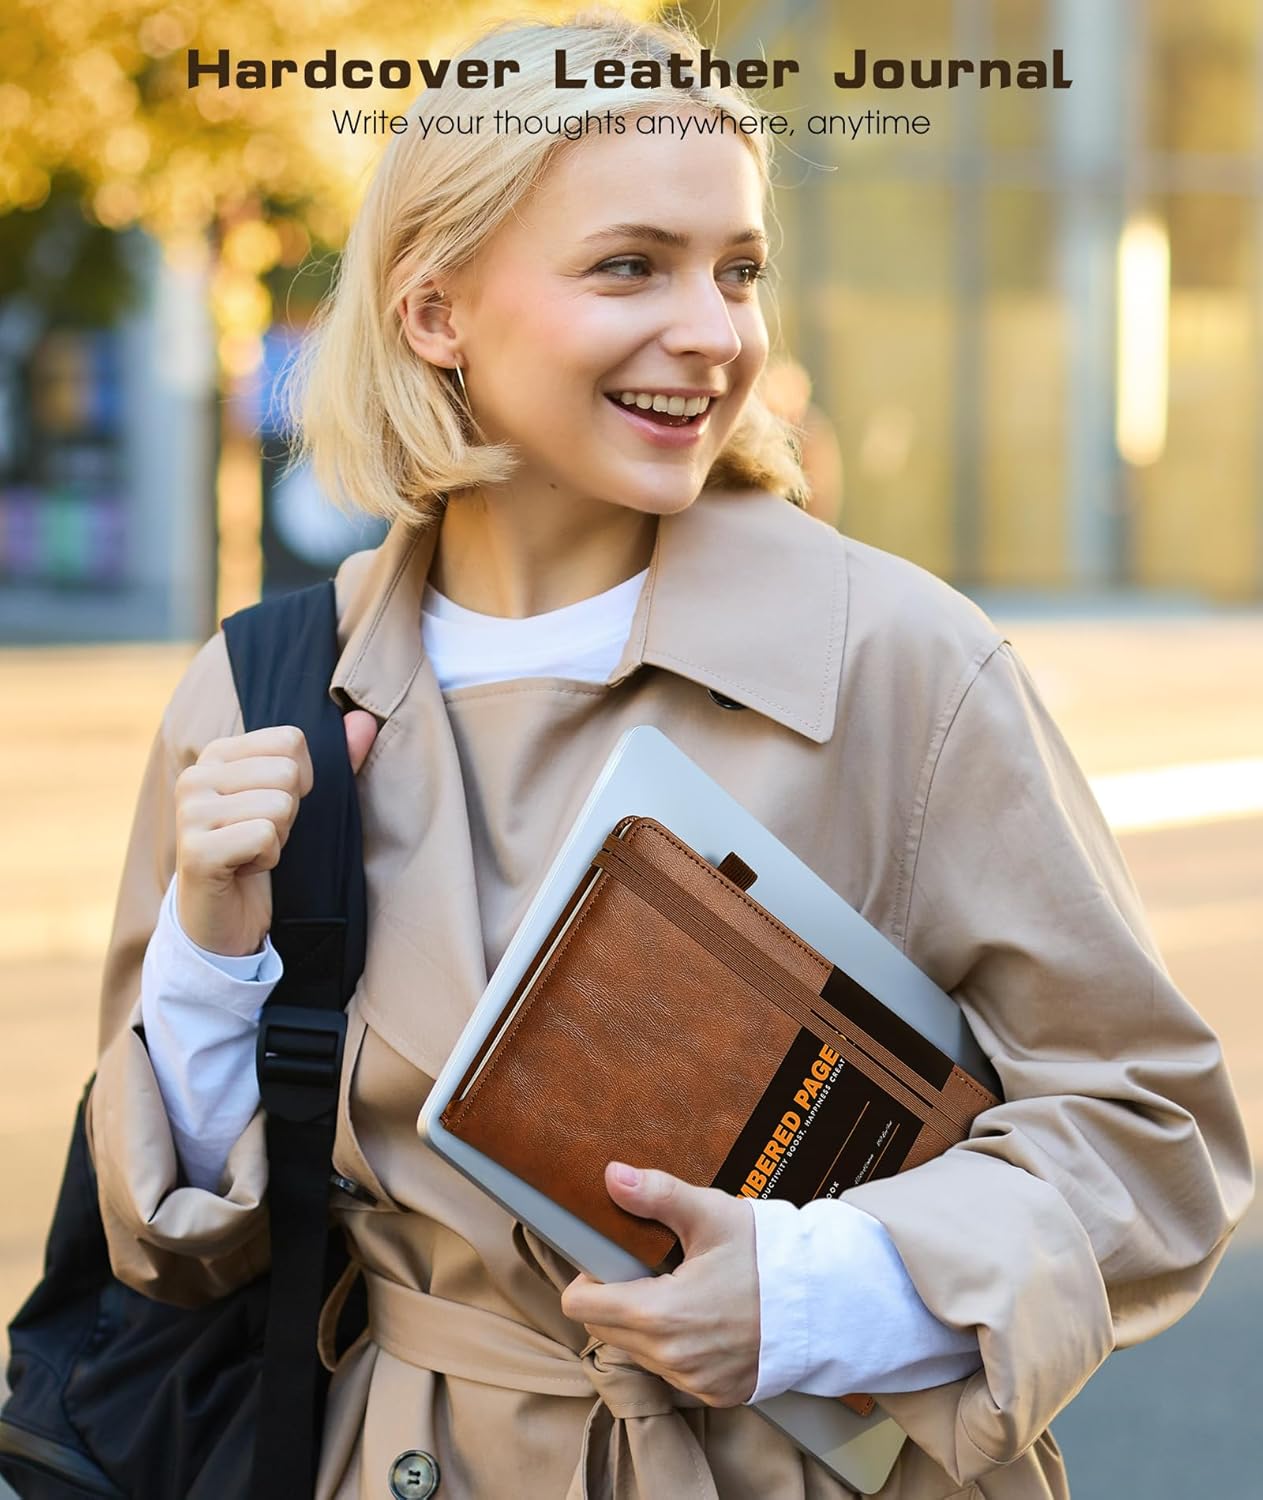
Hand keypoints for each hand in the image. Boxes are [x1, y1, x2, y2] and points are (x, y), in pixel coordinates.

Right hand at [174, 710, 377, 956]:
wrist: (223, 916)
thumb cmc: (259, 849)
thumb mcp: (297, 800)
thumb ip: (336, 760)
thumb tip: (365, 720)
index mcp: (216, 754)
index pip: (291, 740)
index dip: (301, 780)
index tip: (273, 807)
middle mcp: (195, 776)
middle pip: (288, 774)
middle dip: (289, 813)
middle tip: (262, 835)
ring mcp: (189, 813)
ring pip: (280, 806)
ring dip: (278, 838)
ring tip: (251, 851)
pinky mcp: (196, 851)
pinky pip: (265, 836)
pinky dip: (268, 859)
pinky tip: (244, 869)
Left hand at [559, 1162, 760, 1407]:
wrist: (822, 1300)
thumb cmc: (766, 1256)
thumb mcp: (710, 1214)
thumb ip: (657, 1194)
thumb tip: (612, 1175)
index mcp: (660, 1315)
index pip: (581, 1308)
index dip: (588, 1278)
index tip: (612, 1260)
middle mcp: (671, 1358)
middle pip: (604, 1329)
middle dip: (616, 1297)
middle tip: (651, 1268)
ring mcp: (693, 1381)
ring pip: (637, 1351)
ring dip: (644, 1323)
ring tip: (680, 1289)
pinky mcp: (713, 1393)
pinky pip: (671, 1370)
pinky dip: (675, 1345)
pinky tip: (703, 1316)